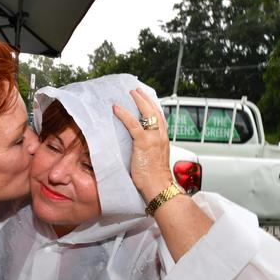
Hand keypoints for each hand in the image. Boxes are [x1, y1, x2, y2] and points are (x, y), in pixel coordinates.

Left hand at [112, 88, 172, 202]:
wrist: (159, 188)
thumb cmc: (154, 179)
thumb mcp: (153, 160)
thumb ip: (148, 150)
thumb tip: (138, 147)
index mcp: (163, 140)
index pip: (160, 118)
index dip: (153, 107)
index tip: (146, 99)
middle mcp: (161, 136)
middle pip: (155, 111)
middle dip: (145, 98)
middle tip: (137, 91)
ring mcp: (153, 138)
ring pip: (147, 113)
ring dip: (137, 101)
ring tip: (130, 93)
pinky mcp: (143, 143)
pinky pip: (133, 124)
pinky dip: (124, 114)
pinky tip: (116, 108)